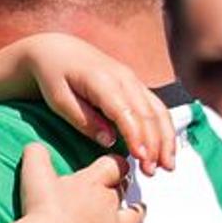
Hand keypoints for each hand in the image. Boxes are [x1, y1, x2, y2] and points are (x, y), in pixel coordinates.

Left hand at [13, 35, 175, 168]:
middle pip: (149, 115)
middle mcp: (125, 78)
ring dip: (166, 139)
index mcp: (103, 81)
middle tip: (152, 172)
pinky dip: (165, 129)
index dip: (137, 137)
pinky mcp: (138, 86)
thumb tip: (109, 141)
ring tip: (168, 165)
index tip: (142, 159)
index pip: (127, 113)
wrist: (57, 50)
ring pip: (160, 112)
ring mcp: (134, 81)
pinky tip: (166, 148)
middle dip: (155, 145)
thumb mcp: (58, 99)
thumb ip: (84, 120)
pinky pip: (158, 108)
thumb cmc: (53, 76)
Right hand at [15, 143, 143, 222]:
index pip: (113, 165)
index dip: (115, 164)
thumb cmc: (43, 208)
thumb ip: (36, 155)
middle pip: (121, 191)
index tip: (115, 165)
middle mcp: (108, 203)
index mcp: (92, 183)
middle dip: (119, 188)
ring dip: (136, 213)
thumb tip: (35, 145)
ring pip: (135, 216)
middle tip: (115, 188)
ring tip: (138, 210)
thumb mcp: (34, 174)